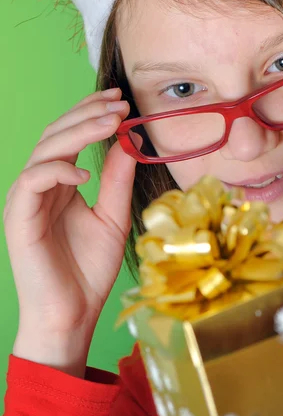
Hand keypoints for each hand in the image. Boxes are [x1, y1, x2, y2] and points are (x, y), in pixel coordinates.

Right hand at [3, 88, 137, 346]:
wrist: (73, 314)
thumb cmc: (90, 269)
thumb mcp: (113, 216)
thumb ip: (118, 180)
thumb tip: (130, 140)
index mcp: (61, 183)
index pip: (72, 137)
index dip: (92, 114)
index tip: (122, 101)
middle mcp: (41, 185)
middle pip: (57, 135)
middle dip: (87, 113)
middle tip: (118, 102)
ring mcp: (27, 199)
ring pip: (45, 150)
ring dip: (78, 131)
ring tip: (111, 122)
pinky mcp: (18, 216)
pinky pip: (32, 181)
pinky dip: (58, 170)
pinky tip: (85, 172)